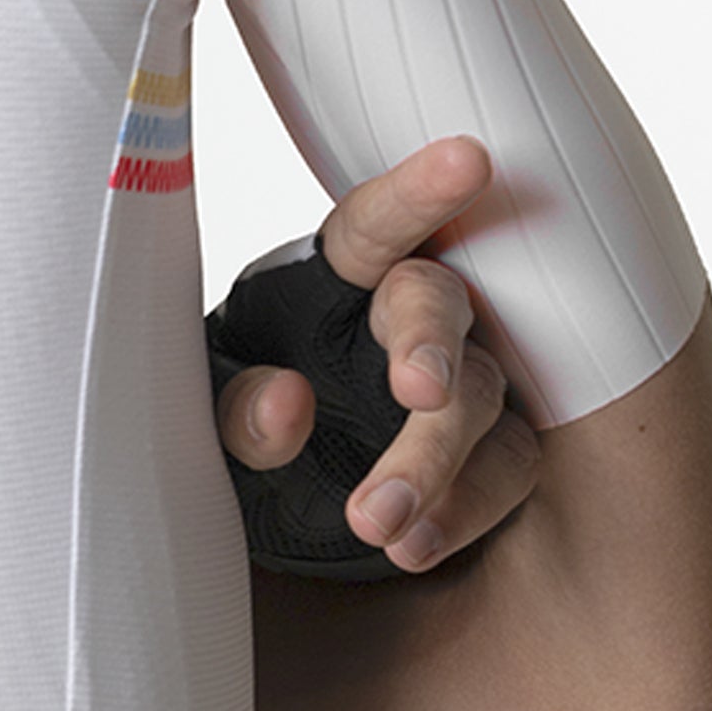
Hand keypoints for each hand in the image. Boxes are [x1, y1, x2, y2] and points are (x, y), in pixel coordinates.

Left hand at [213, 137, 540, 573]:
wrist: (268, 500)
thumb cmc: (238, 421)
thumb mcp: (206, 414)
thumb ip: (235, 410)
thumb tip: (284, 406)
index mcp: (331, 278)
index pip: (374, 226)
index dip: (418, 195)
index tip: (470, 163)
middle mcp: (404, 316)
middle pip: (440, 308)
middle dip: (432, 347)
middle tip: (420, 392)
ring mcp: (461, 379)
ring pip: (484, 397)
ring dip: (438, 459)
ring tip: (379, 522)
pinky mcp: (491, 449)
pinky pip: (505, 470)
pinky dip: (463, 510)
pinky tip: (413, 546)